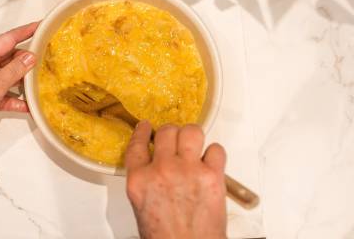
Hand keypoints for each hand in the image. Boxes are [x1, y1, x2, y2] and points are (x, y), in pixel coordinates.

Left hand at [0, 22, 38, 140]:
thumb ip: (15, 70)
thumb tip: (30, 57)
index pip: (8, 39)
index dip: (25, 31)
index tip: (40, 25)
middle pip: (11, 58)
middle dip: (27, 58)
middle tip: (46, 57)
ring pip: (10, 77)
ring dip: (24, 80)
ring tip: (40, 80)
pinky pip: (7, 96)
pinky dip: (17, 100)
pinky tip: (28, 105)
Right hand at [125, 122, 226, 238]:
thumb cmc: (166, 238)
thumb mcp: (141, 207)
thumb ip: (145, 181)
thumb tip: (153, 166)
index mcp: (139, 180)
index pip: (137, 144)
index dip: (142, 131)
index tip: (146, 126)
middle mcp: (162, 171)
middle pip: (166, 131)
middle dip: (171, 134)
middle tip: (175, 140)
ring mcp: (188, 171)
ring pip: (191, 132)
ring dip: (192, 136)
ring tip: (193, 145)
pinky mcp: (212, 176)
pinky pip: (216, 149)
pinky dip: (215, 153)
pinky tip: (210, 161)